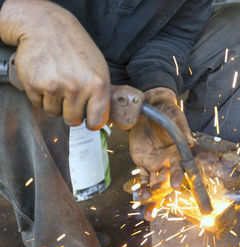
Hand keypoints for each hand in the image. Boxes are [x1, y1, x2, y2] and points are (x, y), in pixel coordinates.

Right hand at [0, 0, 109, 128]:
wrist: (47, 27)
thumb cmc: (76, 47)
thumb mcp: (99, 67)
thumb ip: (101, 93)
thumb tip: (100, 118)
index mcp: (97, 84)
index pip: (96, 121)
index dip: (92, 122)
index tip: (89, 121)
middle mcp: (76, 87)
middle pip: (73, 120)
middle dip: (72, 112)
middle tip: (70, 97)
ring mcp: (54, 87)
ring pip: (54, 113)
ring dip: (55, 103)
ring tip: (57, 83)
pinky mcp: (34, 85)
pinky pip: (39, 104)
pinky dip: (41, 96)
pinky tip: (46, 80)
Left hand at [129, 87, 191, 220]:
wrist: (150, 108)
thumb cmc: (167, 112)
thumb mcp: (176, 116)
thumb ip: (183, 128)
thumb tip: (190, 140)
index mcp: (177, 152)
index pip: (180, 167)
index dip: (178, 176)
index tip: (176, 185)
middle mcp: (167, 161)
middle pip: (166, 180)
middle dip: (162, 192)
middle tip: (153, 200)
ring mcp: (154, 163)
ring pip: (154, 183)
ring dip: (150, 194)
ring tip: (144, 202)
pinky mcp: (142, 162)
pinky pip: (142, 178)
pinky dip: (140, 188)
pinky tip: (138, 198)